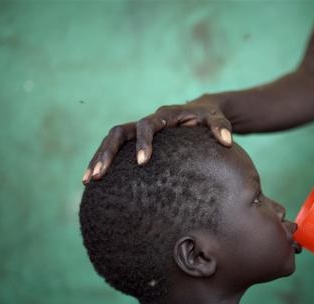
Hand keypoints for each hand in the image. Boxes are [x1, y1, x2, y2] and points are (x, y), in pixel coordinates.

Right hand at [82, 99, 232, 182]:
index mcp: (165, 115)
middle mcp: (148, 121)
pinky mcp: (137, 141)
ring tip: (87, 180)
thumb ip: (222, 128)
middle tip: (99, 175)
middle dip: (108, 153)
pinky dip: (105, 162)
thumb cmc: (210, 117)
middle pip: (119, 132)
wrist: (202, 111)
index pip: (148, 125)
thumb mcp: (218, 120)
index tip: (143, 162)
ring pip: (112, 140)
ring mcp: (140, 130)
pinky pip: (116, 150)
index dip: (144, 142)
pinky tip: (95, 182)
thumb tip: (227, 141)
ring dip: (99, 158)